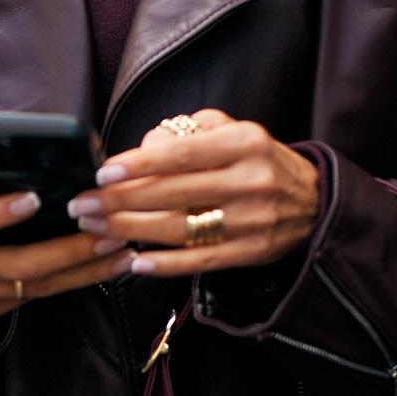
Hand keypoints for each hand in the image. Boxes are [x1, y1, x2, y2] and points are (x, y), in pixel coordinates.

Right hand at [0, 174, 127, 320]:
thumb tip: (36, 165)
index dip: (2, 211)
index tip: (34, 198)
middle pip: (20, 264)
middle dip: (71, 251)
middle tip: (110, 234)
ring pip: (36, 286)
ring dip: (85, 272)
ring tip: (122, 255)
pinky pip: (35, 296)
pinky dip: (71, 282)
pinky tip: (101, 270)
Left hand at [72, 111, 319, 277]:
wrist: (314, 201)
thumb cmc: (259, 162)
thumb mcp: (234, 131)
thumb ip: (189, 132)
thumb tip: (142, 148)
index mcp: (245, 144)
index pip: (181, 154)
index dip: (138, 165)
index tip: (103, 174)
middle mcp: (250, 181)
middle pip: (173, 194)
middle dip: (120, 201)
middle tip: (83, 206)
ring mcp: (252, 221)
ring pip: (180, 229)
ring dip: (131, 231)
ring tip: (97, 230)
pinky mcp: (252, 252)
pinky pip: (200, 260)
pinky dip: (165, 265)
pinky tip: (134, 263)